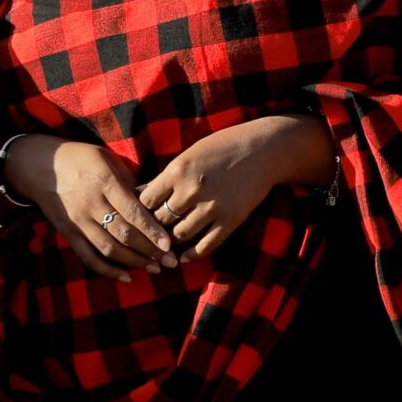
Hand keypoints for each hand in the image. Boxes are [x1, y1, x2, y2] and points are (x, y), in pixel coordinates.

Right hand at [3, 135, 175, 280]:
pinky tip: (127, 277)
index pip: (132, 210)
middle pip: (123, 233)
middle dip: (149, 250)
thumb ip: (129, 182)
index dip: (151, 230)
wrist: (41, 166)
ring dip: (134, 262)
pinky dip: (108, 270)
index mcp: (104, 181)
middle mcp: (91, 203)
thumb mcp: (107, 159)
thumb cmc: (81, 158)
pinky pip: (89, 256)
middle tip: (170, 261)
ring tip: (155, 268)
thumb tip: (153, 204)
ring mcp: (78, 220)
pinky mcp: (68, 233)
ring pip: (109, 248)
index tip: (168, 244)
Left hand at [137, 114, 334, 260]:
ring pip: (179, 235)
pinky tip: (185, 256)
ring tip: (167, 243)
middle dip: (155, 227)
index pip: (146, 200)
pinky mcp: (230, 221)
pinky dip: (191, 254)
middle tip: (151, 234)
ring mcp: (212, 207)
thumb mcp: (190, 154)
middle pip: (161, 220)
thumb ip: (166, 176)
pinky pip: (205, 246)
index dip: (143, 209)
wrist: (262, 150)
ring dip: (172, 240)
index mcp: (177, 170)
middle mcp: (191, 190)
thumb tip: (139, 193)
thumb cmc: (223, 146)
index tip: (144, 213)